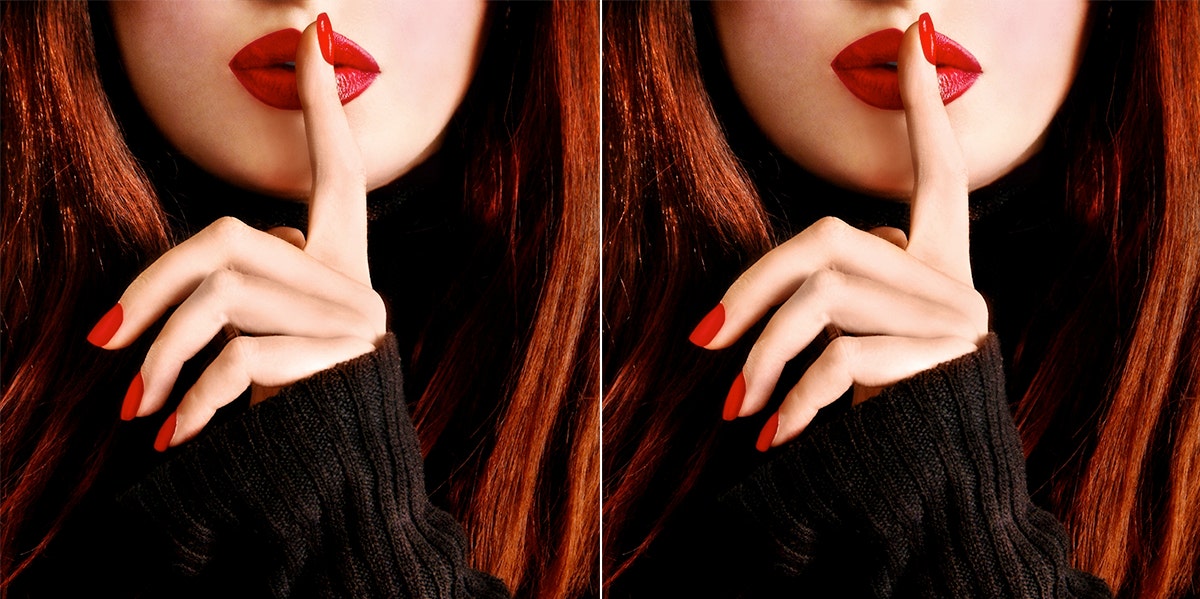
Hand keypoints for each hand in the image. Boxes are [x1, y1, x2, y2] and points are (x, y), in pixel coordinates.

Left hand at [88, 16, 385, 450]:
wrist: (343, 479)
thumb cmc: (293, 399)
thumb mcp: (266, 339)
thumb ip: (240, 291)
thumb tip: (152, 307)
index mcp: (344, 261)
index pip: (338, 171)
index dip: (322, 105)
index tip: (317, 28)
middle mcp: (356, 281)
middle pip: (228, 239)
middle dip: (152, 286)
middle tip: (104, 343)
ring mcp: (351, 322)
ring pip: (223, 296)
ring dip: (161, 353)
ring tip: (137, 404)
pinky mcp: (334, 364)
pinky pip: (237, 359)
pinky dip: (190, 399)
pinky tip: (169, 433)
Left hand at [690, 16, 988, 450]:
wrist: (938, 482)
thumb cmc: (882, 403)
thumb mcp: (854, 342)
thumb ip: (822, 297)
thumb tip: (718, 327)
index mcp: (940, 259)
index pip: (939, 172)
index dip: (925, 106)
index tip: (916, 31)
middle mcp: (954, 280)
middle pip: (828, 241)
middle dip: (752, 287)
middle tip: (703, 341)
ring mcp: (950, 322)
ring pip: (825, 298)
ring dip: (764, 355)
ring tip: (736, 403)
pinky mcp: (935, 365)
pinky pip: (841, 360)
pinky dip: (794, 400)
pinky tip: (768, 434)